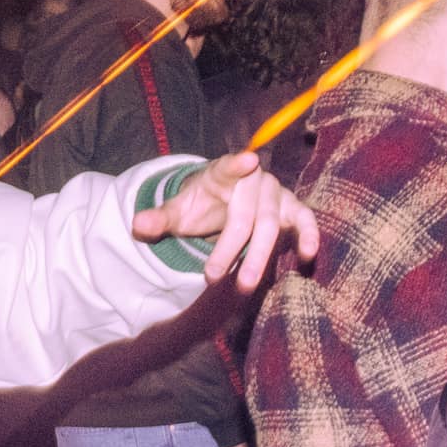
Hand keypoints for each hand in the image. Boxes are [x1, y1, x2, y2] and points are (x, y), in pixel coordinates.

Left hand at [132, 152, 319, 291]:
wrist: (225, 201)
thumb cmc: (201, 205)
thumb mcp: (179, 210)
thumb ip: (160, 217)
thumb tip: (136, 225)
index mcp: (223, 173)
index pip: (229, 167)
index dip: (237, 165)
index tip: (247, 161)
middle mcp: (253, 180)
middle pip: (245, 215)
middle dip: (230, 248)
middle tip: (213, 278)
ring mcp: (275, 194)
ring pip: (271, 224)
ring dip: (259, 255)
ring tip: (246, 285)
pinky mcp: (292, 209)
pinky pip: (303, 221)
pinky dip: (309, 235)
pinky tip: (308, 254)